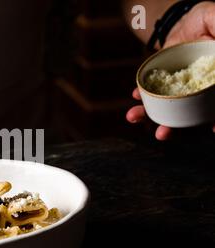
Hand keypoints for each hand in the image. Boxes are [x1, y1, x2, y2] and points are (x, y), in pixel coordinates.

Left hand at [126, 1, 214, 139]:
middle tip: (162, 133)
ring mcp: (180, 92)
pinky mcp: (163, 85)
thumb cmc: (207, 20)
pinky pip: (152, 96)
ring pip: (168, 111)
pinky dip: (142, 99)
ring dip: (151, 118)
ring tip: (135, 117)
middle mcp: (200, 93)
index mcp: (214, 84)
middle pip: (191, 118)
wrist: (185, 21)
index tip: (213, 128)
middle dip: (176, 129)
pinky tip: (135, 97)